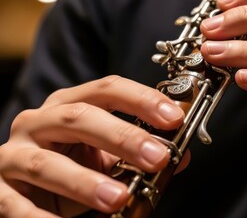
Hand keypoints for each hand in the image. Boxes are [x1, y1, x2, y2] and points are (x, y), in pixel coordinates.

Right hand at [0, 75, 184, 216]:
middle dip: (122, 137)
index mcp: (68, 106)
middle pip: (79, 118)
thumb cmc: (68, 166)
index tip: (173, 118)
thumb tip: (180, 157)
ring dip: (85, 182)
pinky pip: (14, 205)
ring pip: (46, 163)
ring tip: (119, 197)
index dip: (141, 99)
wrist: (22, 188)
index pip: (106, 89)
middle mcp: (38, 122)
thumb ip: (137, 155)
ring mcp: (13, 154)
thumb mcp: (104, 156)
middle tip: (157, 157)